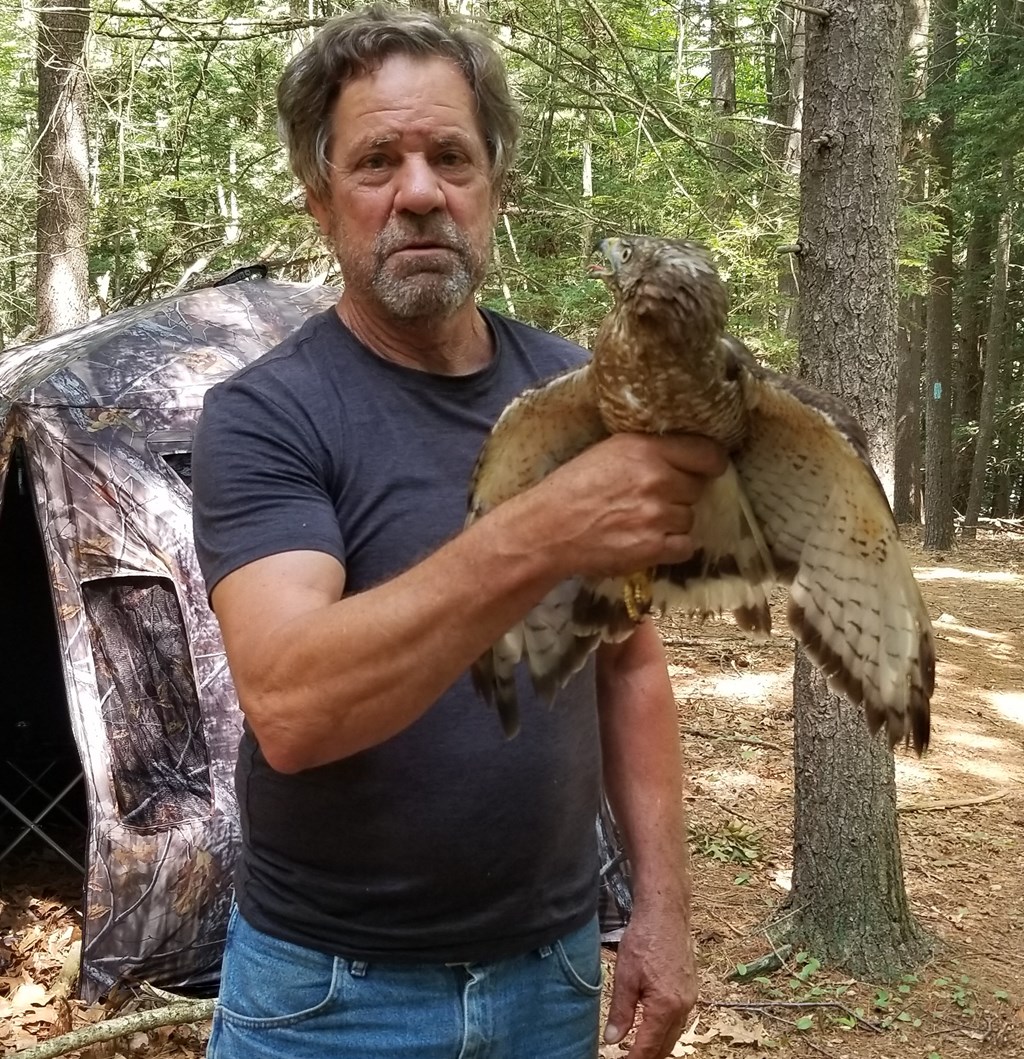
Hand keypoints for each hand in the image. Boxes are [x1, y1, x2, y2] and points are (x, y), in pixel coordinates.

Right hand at [528, 433, 727, 578]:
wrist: (546, 530)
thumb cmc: (571, 488)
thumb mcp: (608, 452)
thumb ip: (648, 452)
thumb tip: (683, 460)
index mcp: (646, 449)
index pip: (708, 453)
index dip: (708, 463)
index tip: (702, 470)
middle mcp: (657, 479)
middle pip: (698, 488)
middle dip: (680, 494)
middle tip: (650, 500)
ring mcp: (657, 515)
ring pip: (690, 518)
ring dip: (672, 523)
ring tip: (640, 523)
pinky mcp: (654, 547)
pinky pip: (685, 547)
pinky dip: (671, 547)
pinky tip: (647, 542)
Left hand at [604, 902, 697, 1058]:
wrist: (666, 914)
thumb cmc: (644, 940)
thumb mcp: (625, 976)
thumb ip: (620, 1011)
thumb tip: (613, 1040)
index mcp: (665, 1007)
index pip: (648, 1046)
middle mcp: (683, 1007)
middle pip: (665, 1046)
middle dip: (648, 1056)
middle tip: (629, 1057)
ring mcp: (690, 998)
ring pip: (674, 1033)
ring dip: (658, 1044)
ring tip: (639, 1048)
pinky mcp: (691, 989)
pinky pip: (680, 1018)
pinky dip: (666, 1028)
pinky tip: (653, 1024)